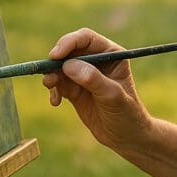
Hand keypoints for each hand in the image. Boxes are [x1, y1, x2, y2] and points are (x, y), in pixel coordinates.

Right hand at [42, 28, 151, 155]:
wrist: (126, 137)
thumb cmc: (127, 114)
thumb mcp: (113, 96)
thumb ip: (93, 80)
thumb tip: (69, 65)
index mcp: (111, 53)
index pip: (86, 39)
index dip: (69, 42)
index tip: (55, 56)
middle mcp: (96, 60)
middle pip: (68, 50)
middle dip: (56, 62)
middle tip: (49, 77)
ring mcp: (84, 74)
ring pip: (59, 67)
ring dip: (52, 76)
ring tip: (52, 90)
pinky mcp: (74, 89)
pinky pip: (57, 83)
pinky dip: (53, 90)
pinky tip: (56, 102)